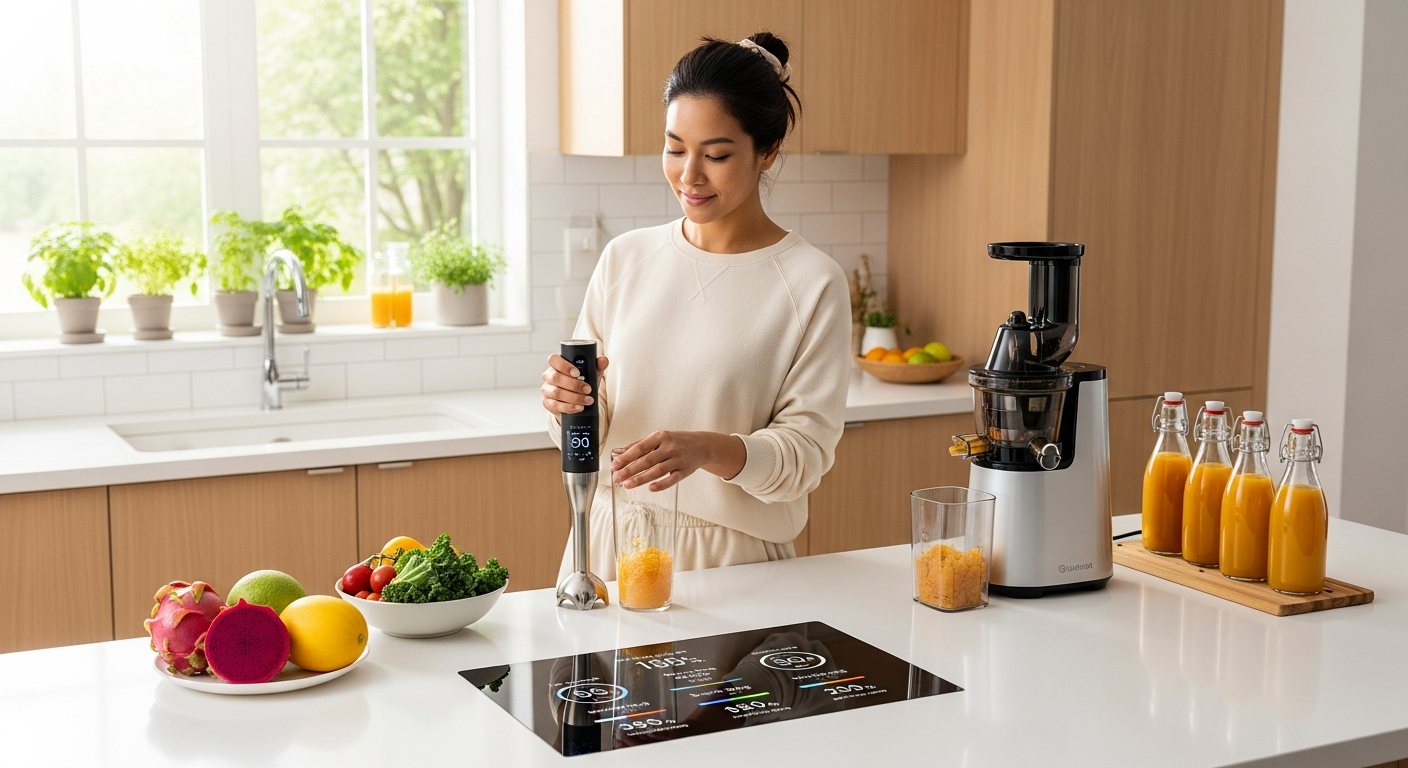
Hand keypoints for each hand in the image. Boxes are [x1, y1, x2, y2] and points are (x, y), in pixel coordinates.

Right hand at [541, 354, 608, 415]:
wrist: (577, 401)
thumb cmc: (582, 383)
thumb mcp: (590, 374)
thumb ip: (597, 366)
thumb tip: (603, 360)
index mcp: (557, 365)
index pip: (554, 359)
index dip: (564, 365)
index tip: (577, 373)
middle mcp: (549, 376)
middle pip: (555, 377)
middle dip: (574, 384)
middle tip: (588, 389)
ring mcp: (546, 390)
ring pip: (556, 392)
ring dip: (574, 397)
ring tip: (587, 400)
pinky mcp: (547, 403)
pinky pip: (555, 405)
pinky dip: (569, 407)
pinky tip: (579, 407)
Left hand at [610, 430, 745, 491]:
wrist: (701, 445)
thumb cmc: (677, 442)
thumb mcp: (657, 439)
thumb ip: (637, 445)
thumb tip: (618, 452)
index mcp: (660, 437)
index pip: (639, 448)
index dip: (626, 457)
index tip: (614, 465)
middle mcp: (669, 447)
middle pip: (646, 460)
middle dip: (630, 470)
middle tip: (617, 477)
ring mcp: (677, 459)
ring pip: (657, 470)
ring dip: (641, 478)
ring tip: (628, 484)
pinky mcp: (684, 471)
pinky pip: (672, 479)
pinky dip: (662, 484)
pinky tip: (651, 488)